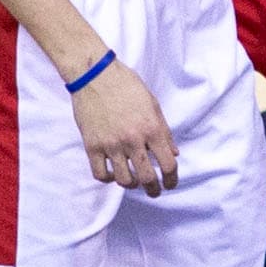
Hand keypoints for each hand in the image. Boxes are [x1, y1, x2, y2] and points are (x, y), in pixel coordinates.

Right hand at [73, 59, 177, 195]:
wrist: (95, 75)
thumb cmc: (126, 86)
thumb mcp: (153, 105)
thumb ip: (164, 132)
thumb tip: (173, 154)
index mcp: (151, 128)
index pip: (167, 164)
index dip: (172, 179)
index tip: (170, 184)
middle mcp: (132, 140)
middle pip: (147, 178)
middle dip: (153, 189)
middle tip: (154, 191)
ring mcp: (111, 144)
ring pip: (124, 180)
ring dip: (132, 184)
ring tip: (134, 181)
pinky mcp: (91, 146)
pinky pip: (100, 174)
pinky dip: (109, 178)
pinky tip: (113, 173)